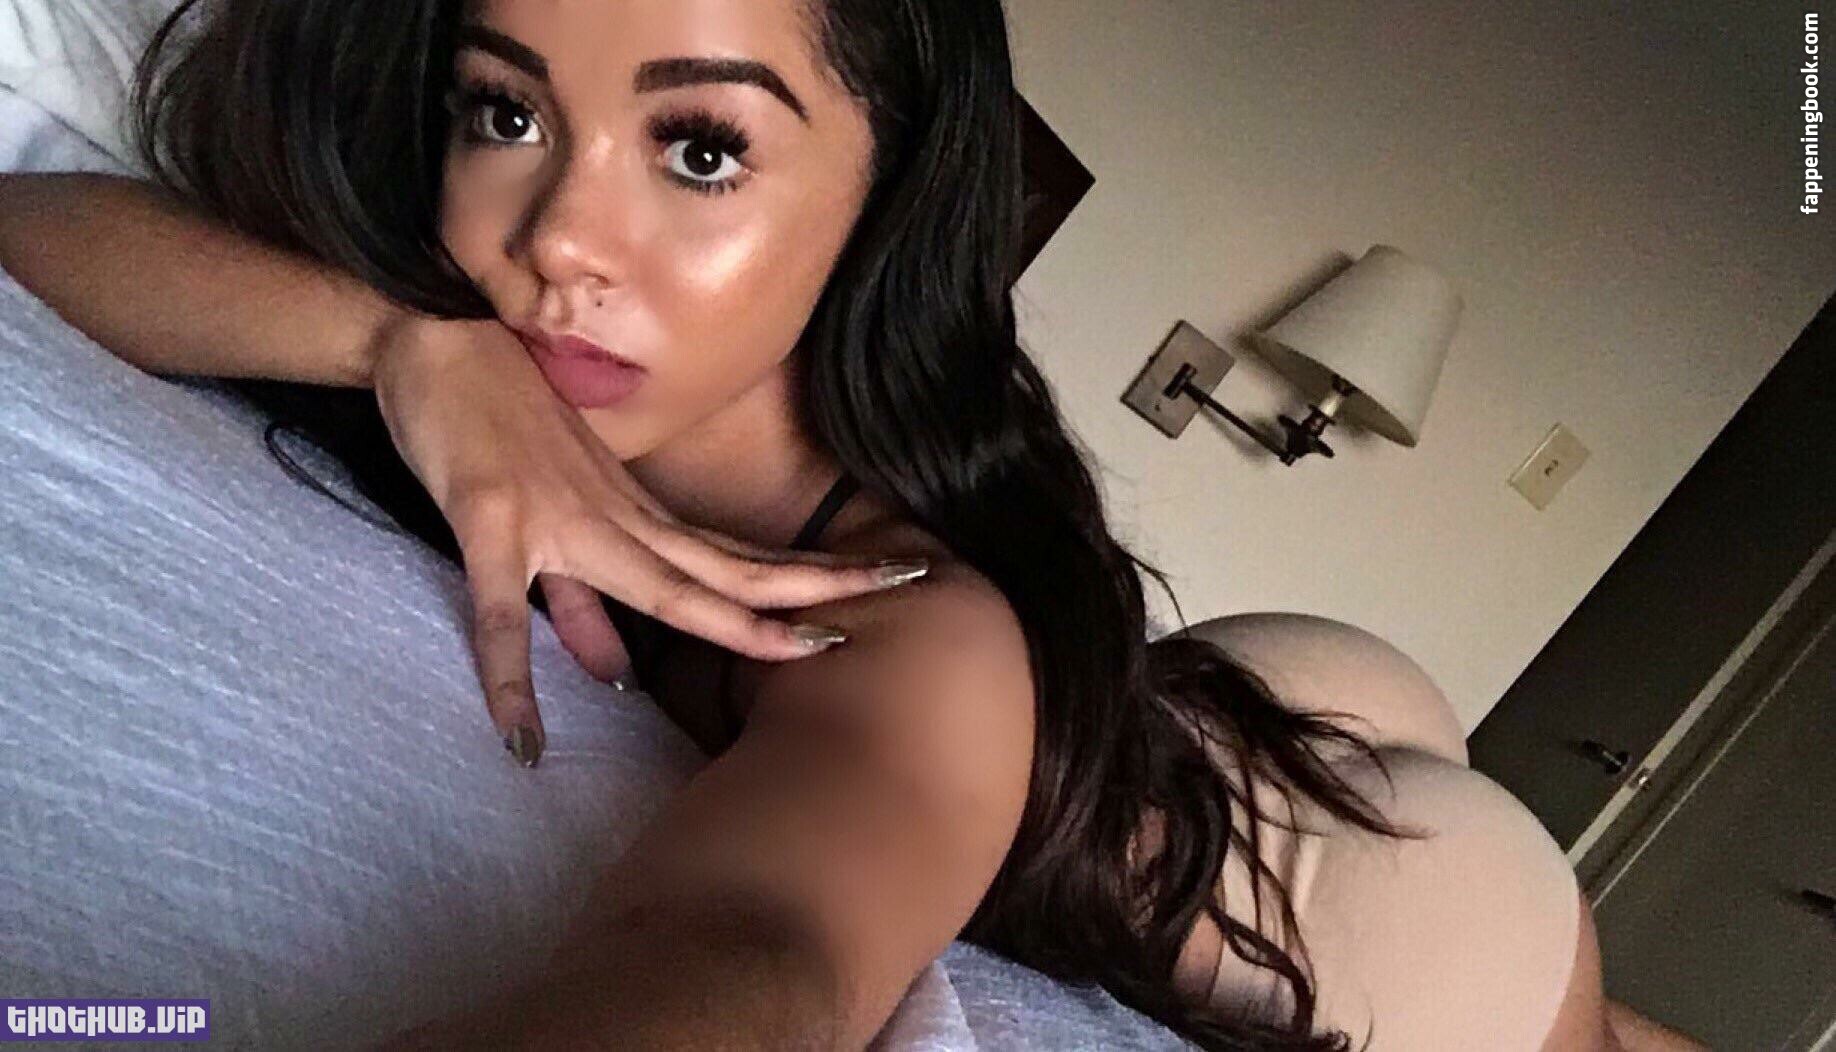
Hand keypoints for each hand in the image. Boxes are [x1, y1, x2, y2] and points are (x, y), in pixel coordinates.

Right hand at [369, 316, 925, 765]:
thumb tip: (619, 676)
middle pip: (726, 571)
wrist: (430, 331)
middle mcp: (612, 518)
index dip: (802, 581)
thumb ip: (579, 605)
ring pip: (660, 582)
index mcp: (630, 516)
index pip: (733, 560)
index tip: (876, 588)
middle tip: (896, 595)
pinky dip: (510, 679)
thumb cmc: (491, 415)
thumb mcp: (549, 515)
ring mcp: (558, 520)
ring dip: (732, 621)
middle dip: (809, 591)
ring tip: (802, 652)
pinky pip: (502, 615)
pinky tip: (524, 741)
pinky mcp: (492, 522)